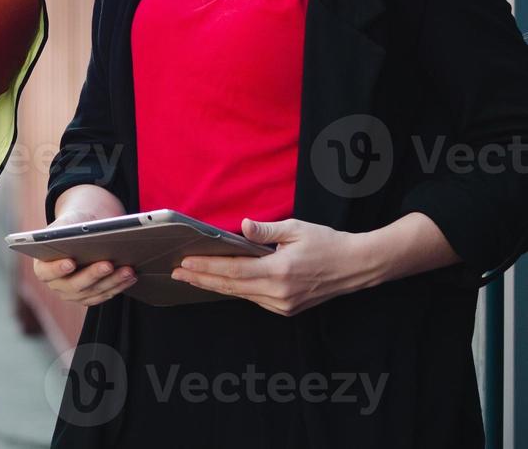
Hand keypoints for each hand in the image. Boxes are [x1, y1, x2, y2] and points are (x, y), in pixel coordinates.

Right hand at [31, 208, 137, 306]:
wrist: (80, 236)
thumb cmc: (70, 227)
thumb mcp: (64, 224)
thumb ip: (64, 229)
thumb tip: (74, 234)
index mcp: (42, 268)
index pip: (46, 272)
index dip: (57, 269)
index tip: (70, 262)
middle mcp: (56, 285)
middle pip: (74, 285)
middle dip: (93, 275)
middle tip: (108, 264)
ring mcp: (74, 295)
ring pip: (93, 292)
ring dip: (112, 282)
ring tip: (127, 270)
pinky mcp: (90, 297)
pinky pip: (104, 295)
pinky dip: (118, 286)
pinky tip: (130, 276)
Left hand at [170, 217, 376, 315]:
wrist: (358, 266)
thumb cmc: (328, 243)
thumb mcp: (296, 229)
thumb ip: (265, 230)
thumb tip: (241, 227)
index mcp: (279, 272)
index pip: (233, 271)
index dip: (206, 268)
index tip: (185, 264)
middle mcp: (279, 293)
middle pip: (231, 286)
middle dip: (201, 279)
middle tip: (177, 273)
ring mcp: (283, 304)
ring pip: (240, 294)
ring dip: (214, 286)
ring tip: (191, 277)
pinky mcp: (287, 308)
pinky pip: (254, 298)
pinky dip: (235, 290)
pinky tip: (220, 283)